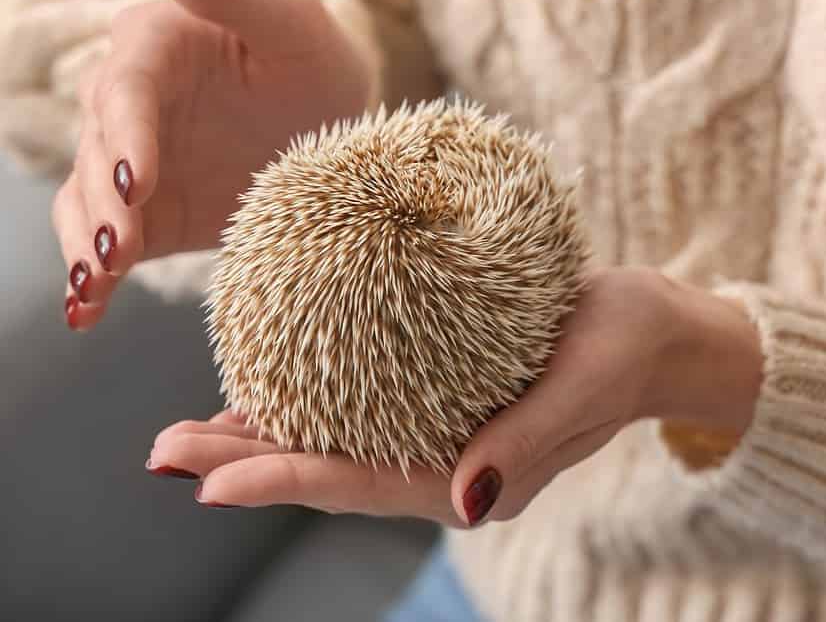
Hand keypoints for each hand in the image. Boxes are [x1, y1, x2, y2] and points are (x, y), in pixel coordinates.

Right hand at [56, 0, 371, 329]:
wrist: (331, 129)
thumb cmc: (317, 65)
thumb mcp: (294, 26)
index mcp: (158, 46)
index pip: (128, 90)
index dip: (126, 134)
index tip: (139, 179)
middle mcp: (132, 104)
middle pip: (98, 150)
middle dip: (105, 200)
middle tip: (119, 246)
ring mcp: (135, 163)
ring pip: (89, 200)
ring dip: (88, 242)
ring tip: (96, 282)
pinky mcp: (149, 213)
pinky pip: (110, 243)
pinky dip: (94, 276)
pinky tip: (86, 310)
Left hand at [147, 267, 763, 525]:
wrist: (655, 327)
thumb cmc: (623, 351)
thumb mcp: (581, 389)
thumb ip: (523, 447)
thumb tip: (464, 503)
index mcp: (474, 476)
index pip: (361, 483)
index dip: (282, 481)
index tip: (206, 481)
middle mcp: (445, 460)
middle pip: (329, 466)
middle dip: (245, 462)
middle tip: (165, 451)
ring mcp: (440, 427)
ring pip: (335, 436)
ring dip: (261, 433)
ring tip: (189, 428)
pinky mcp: (441, 389)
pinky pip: (359, 398)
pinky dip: (306, 394)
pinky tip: (265, 382)